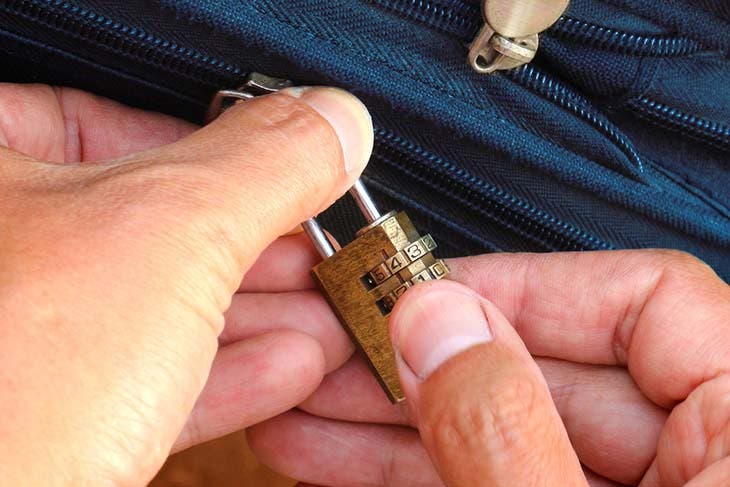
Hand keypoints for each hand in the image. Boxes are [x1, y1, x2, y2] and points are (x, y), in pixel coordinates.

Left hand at [0, 84, 371, 485]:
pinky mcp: (41, 416)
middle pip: (146, 225)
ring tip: (324, 317)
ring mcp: (16, 340)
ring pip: (151, 309)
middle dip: (257, 249)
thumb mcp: (168, 233)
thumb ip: (264, 164)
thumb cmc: (9, 387)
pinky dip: (220, 372)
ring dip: (255, 316)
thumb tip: (331, 121)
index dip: (216, 149)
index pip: (107, 123)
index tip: (284, 171)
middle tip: (319, 253)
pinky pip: (141, 378)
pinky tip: (287, 368)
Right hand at [249, 250, 729, 485]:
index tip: (427, 290)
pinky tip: (343, 457)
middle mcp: (709, 457)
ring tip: (307, 408)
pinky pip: (504, 479)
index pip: (649, 299)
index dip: (526, 284)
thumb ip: (510, 435)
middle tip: (337, 350)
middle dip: (427, 360)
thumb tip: (440, 325)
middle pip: (555, 366)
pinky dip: (422, 472)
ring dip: (401, 422)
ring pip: (511, 431)